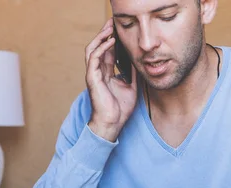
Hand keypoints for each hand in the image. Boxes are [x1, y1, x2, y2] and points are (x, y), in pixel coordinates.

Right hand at [85, 18, 137, 141]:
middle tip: (112, 22)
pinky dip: (101, 48)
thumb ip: (132, 73)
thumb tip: (138, 60)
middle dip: (104, 33)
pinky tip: (110, 41)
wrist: (113, 123)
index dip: (112, 39)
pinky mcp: (92, 78)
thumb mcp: (131, 86)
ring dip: (100, 37)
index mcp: (106, 73)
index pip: (107, 51)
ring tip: (109, 28)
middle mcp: (98, 72)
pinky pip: (94, 58)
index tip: (119, 29)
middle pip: (98, 47)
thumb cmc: (120, 108)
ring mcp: (94, 74)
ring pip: (93, 49)